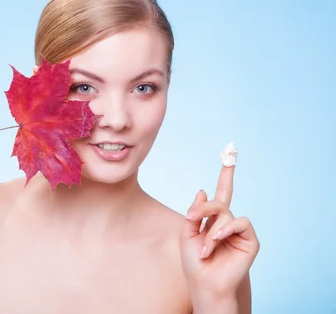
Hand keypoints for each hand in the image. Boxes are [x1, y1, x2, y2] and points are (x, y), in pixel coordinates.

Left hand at [180, 157, 259, 297]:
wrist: (205, 283)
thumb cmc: (195, 262)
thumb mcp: (186, 233)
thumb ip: (194, 212)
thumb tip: (202, 191)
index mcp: (213, 219)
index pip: (222, 192)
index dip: (226, 174)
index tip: (230, 153)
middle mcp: (228, 222)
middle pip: (218, 201)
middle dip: (203, 209)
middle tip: (192, 219)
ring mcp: (239, 230)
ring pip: (225, 213)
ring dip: (210, 230)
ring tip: (204, 248)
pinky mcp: (250, 240)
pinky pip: (239, 222)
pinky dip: (224, 231)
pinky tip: (216, 241)